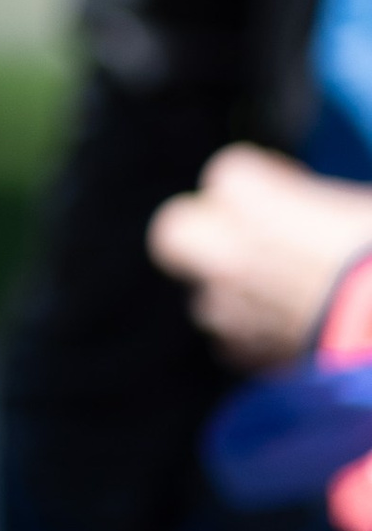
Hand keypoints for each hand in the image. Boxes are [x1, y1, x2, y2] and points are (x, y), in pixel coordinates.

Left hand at [149, 143, 371, 367]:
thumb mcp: (361, 210)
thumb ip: (322, 208)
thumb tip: (327, 218)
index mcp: (253, 204)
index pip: (229, 174)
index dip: (267, 181)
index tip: (299, 189)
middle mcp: (227, 253)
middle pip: (177, 229)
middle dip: (207, 230)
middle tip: (251, 235)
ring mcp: (230, 309)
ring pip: (207, 294)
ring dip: (236, 291)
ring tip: (288, 293)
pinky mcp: (246, 356)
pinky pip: (234, 340)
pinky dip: (255, 334)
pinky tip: (297, 329)